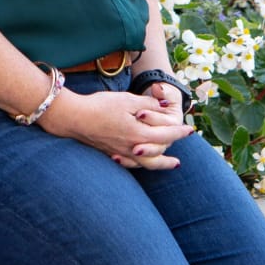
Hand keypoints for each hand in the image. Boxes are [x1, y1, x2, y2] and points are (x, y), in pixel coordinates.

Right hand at [37, 90, 194, 170]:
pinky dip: (143, 165)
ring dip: (162, 164)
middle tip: (184, 143)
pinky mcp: (111, 154)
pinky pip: (133, 164)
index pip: (165, 135)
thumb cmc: (100, 106)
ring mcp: (121, 153)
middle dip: (174, 147)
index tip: (190, 130)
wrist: (74, 118)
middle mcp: (132, 147)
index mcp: (138, 133)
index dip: (179, 132)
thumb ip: (148, 104)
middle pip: (159, 154)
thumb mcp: (127, 100)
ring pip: (147, 164)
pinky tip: (145, 162)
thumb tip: (165, 106)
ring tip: (173, 164)